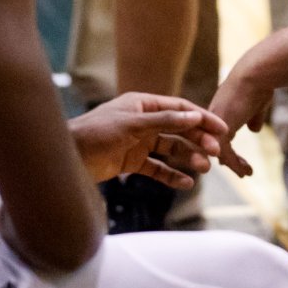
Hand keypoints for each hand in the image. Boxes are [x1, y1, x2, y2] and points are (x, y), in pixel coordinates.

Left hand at [70, 93, 229, 186]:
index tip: (222, 129)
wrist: (66, 157)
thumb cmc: (95, 133)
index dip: (202, 119)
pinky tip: (186, 183)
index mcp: (143, 105)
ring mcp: (138, 142)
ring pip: (171, 150)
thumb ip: (163, 121)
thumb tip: (194, 117)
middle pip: (179, 130)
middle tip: (215, 153)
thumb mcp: (131, 124)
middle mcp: (143, 122)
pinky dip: (171, 176)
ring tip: (203, 169)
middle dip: (198, 140)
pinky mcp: (131, 162)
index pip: (180, 109)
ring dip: (188, 158)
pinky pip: (157, 169)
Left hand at [206, 67, 274, 178]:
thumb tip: (254, 130)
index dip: (226, 145)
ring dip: (232, 163)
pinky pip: (224, 153)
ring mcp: (213, 124)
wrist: (255, 75)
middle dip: (226, 157)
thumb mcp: (257, 103)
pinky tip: (245, 170)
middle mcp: (211, 117)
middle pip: (211, 143)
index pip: (216, 132)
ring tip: (245, 173)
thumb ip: (253, 117)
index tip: (237, 156)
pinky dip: (234, 163)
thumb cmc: (258, 84)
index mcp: (219, 109)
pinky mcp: (219, 130)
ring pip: (216, 150)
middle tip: (238, 169)